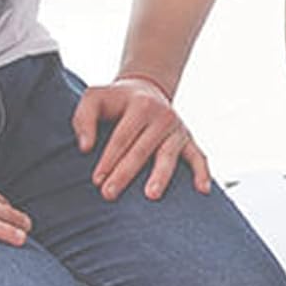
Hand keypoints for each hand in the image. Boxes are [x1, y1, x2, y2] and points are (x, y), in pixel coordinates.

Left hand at [72, 76, 211, 200]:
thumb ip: (83, 118)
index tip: (96, 180)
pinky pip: (198, 157)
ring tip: (151, 195)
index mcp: (140, 105)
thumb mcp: (94, 98)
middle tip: (109, 193)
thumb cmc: (116, 100)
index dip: (108, 159)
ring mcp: (178, 129)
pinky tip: (202, 190)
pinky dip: (202, 173)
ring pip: (168, 155)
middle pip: (142, 149)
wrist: (146, 90)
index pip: (122, 137)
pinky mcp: (189, 140)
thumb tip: (85, 147)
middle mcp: (163, 116)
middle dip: (125, 173)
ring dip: (160, 176)